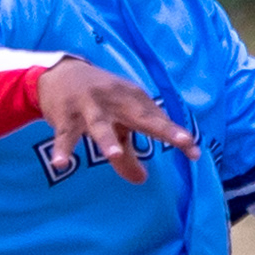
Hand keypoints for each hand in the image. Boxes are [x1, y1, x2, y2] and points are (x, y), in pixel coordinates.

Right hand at [36, 57, 199, 184]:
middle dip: (160, 128)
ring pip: (99, 125)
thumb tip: (142, 180)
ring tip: (113, 155)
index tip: (195, 153)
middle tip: (181, 141)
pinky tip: (61, 164)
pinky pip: (65, 136)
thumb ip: (129, 154)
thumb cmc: (99, 102)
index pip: (157, 120)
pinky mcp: (65, 117)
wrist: (59, 74)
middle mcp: (114, 101)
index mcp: (132, 100)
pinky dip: (62, 149)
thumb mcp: (117, 123)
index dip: (176, 135)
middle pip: (139, 116)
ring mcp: (89, 107)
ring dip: (106, 139)